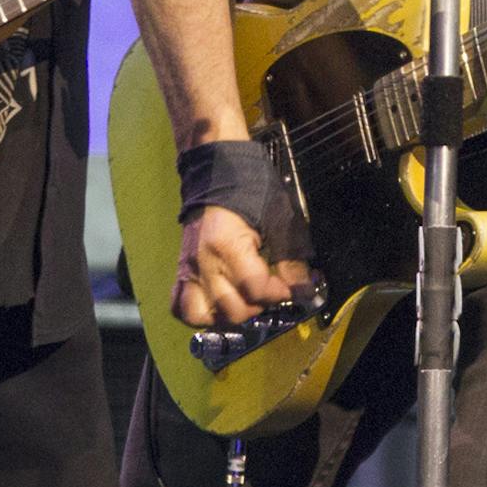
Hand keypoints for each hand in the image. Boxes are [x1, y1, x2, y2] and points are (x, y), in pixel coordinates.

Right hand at [174, 204, 314, 327]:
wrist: (219, 170)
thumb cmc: (253, 191)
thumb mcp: (281, 219)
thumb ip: (292, 259)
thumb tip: (304, 290)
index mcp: (228, 245)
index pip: (253, 288)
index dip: (278, 293)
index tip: (290, 287)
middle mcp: (204, 262)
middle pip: (231, 309)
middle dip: (258, 307)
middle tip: (270, 292)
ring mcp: (189, 269)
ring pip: (203, 316)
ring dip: (229, 316)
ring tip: (246, 301)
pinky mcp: (182, 272)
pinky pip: (181, 307)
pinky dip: (202, 314)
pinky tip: (220, 306)